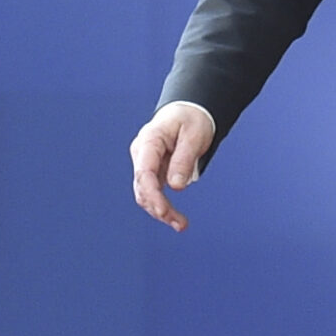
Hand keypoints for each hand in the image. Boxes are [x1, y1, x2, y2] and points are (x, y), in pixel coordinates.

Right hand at [129, 102, 215, 232]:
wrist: (189, 111)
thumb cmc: (192, 119)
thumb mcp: (194, 135)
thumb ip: (184, 159)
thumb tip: (176, 187)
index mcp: (149, 141)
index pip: (144, 172)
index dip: (152, 195)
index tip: (163, 211)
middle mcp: (142, 154)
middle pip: (143, 188)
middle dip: (158, 208)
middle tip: (180, 223)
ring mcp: (146, 164)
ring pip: (147, 194)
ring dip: (161, 211)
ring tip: (181, 225)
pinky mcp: (154, 172)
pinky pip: (154, 192)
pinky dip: (163, 206)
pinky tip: (176, 219)